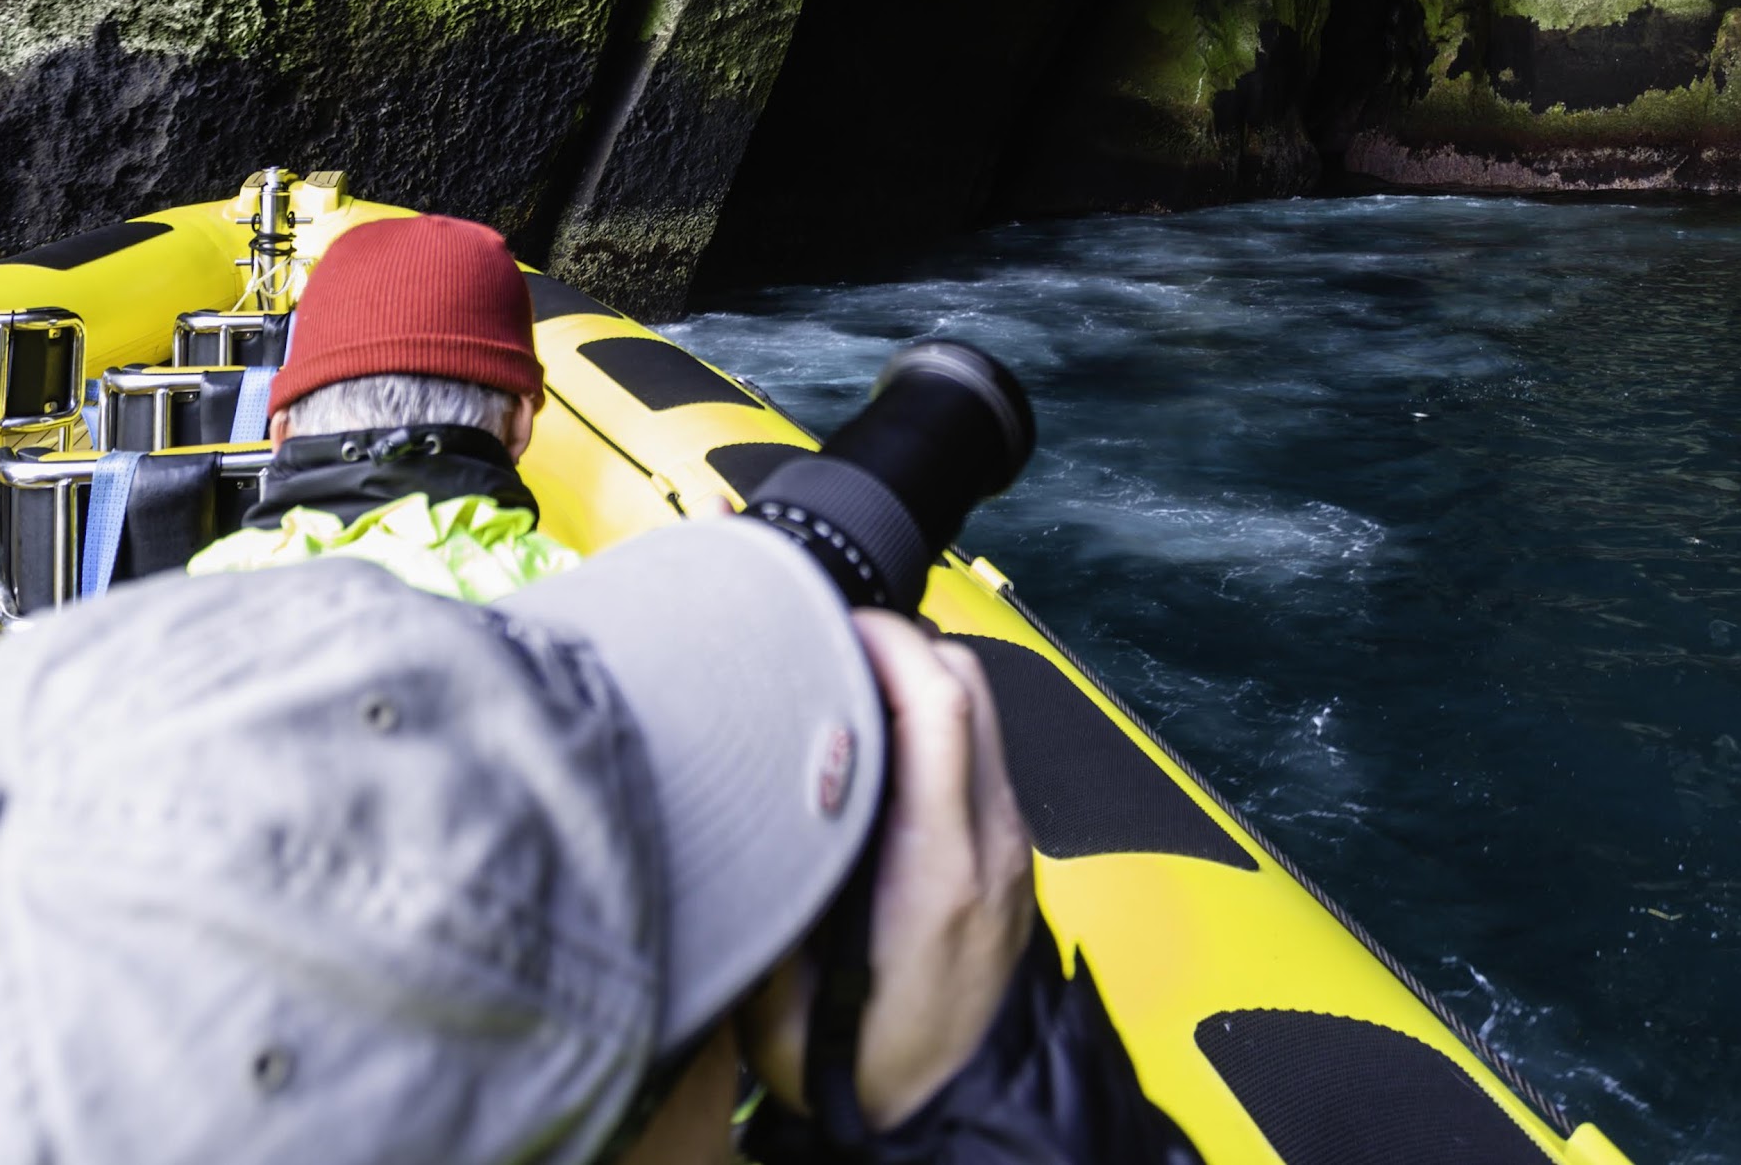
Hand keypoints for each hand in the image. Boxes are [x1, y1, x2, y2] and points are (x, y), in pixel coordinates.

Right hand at [738, 610, 1035, 1128]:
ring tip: (847, 675)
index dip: (887, 643)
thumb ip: (763, 910)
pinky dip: (936, 717)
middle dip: (902, 639)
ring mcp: (1009, 847)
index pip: (940, 709)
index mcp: (939, 873)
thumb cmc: (874, 1068)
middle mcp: (989, 846)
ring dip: (921, 675)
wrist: (955, 1116)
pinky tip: (877, 733)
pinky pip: (981, 750)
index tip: (832, 624)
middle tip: (833, 636)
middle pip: (971, 685)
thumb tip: (731, 819)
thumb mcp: (784, 1006)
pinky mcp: (1010, 854)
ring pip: (984, 710)